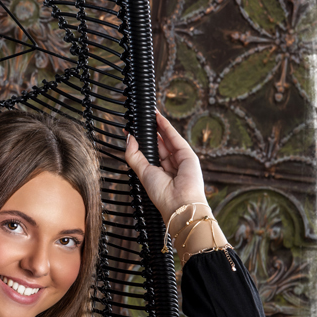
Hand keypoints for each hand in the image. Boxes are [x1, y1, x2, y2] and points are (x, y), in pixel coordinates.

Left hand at [124, 110, 208, 224]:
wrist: (179, 202)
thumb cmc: (162, 193)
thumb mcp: (142, 172)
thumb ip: (134, 155)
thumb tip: (129, 138)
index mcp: (158, 173)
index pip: (149, 153)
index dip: (142, 141)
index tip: (133, 130)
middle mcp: (169, 166)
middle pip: (158, 144)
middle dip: (150, 132)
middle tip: (140, 119)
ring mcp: (179, 160)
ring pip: (166, 139)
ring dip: (157, 125)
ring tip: (147, 114)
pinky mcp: (188, 154)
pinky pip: (175, 137)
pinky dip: (166, 126)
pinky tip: (158, 118)